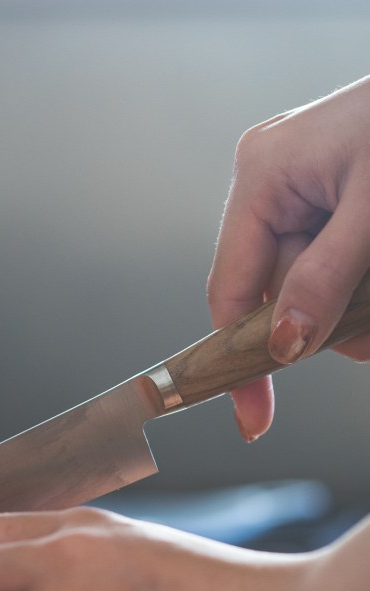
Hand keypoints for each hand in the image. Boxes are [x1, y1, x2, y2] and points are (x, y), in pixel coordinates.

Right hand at [208, 76, 369, 441]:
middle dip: (328, 320)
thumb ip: (327, 277)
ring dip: (353, 303)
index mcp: (262, 175)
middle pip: (277, 293)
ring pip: (310, 286)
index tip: (253, 416)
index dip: (242, 356)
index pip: (233, 288)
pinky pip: (330, 264)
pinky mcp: (329, 199)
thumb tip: (286, 345)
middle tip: (368, 317)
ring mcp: (299, 191)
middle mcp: (270, 183)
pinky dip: (358, 283)